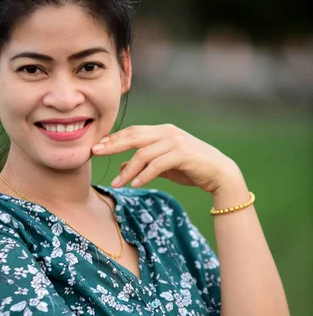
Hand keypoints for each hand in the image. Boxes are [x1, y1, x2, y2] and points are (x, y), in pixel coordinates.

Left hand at [92, 124, 241, 192]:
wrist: (220, 174)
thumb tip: (120, 166)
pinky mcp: (182, 155)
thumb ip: (144, 164)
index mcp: (162, 131)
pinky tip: (136, 184)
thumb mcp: (164, 166)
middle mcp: (168, 133)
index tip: (97, 146)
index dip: (114, 138)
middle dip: (113, 145)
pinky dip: (144, 175)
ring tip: (117, 183)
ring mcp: (175, 142)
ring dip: (128, 170)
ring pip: (143, 154)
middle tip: (95, 152)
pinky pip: (157, 165)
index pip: (133, 131)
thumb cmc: (192, 168)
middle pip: (134, 137)